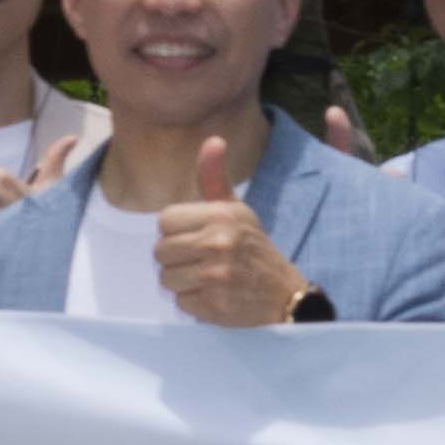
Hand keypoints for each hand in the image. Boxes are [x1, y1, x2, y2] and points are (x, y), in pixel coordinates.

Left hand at [147, 116, 299, 328]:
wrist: (284, 294)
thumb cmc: (252, 248)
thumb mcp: (236, 210)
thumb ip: (215, 178)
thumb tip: (213, 140)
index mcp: (221, 215)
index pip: (164, 221)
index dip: (176, 232)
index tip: (198, 237)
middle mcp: (219, 242)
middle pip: (160, 252)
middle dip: (176, 259)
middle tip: (203, 261)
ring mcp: (217, 275)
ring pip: (166, 279)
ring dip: (182, 282)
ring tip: (208, 278)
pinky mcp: (215, 305)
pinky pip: (180, 303)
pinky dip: (194, 303)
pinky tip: (215, 295)